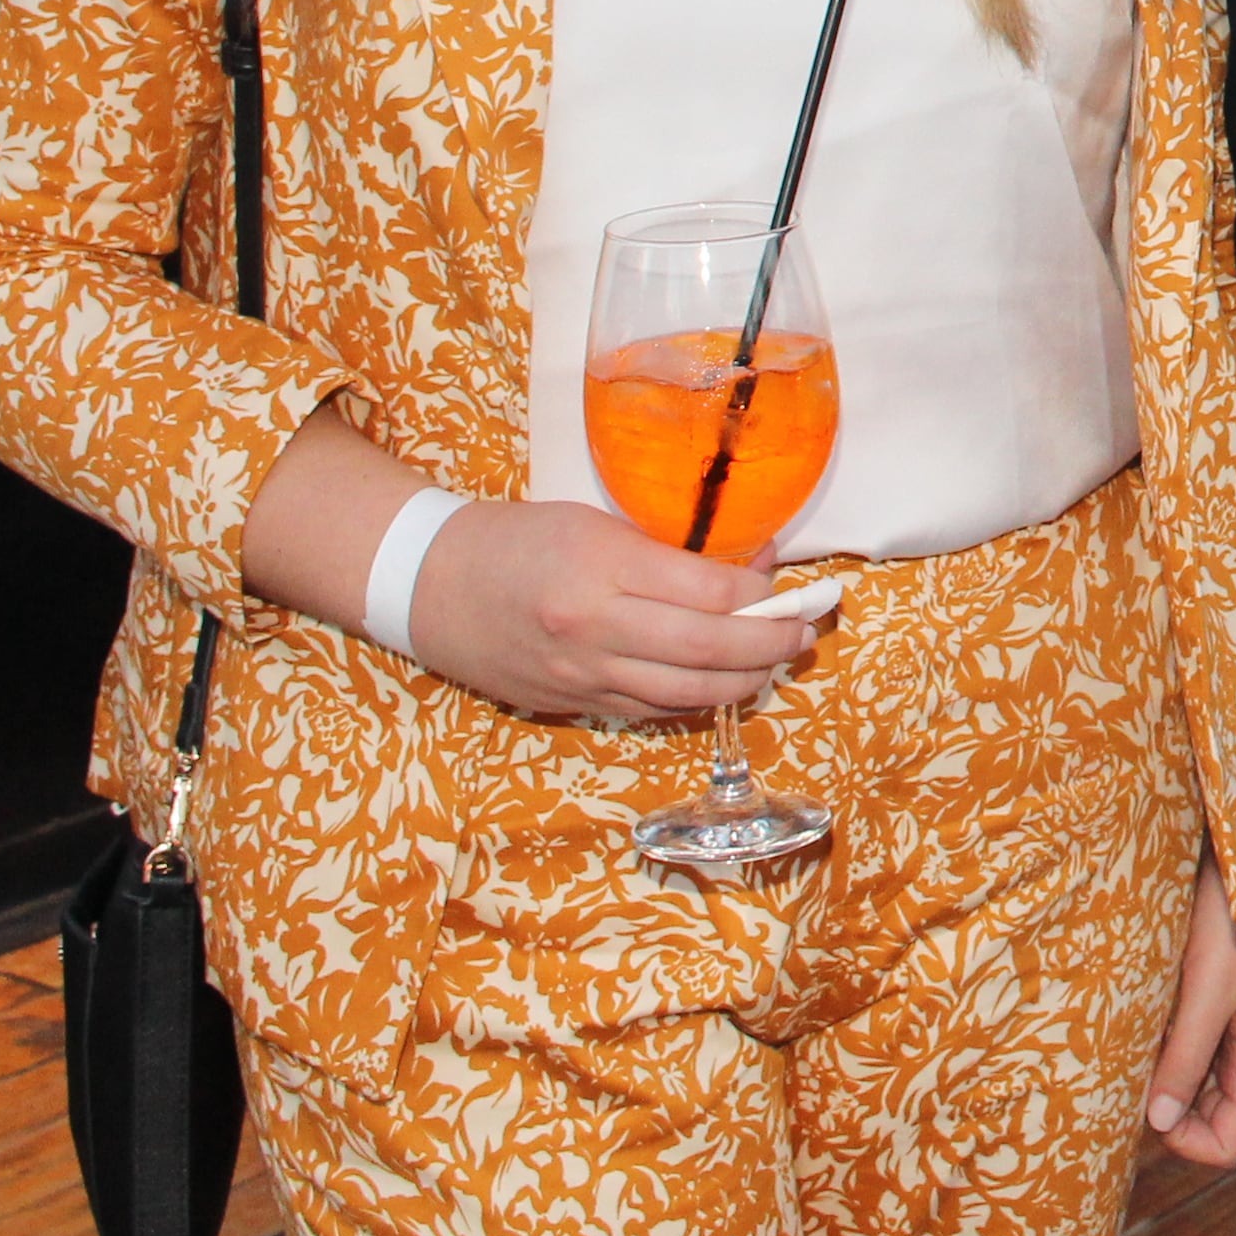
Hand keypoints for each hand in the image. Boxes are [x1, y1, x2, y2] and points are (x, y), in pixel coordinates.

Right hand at [240, 407, 804, 722]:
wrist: (430, 585)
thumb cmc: (518, 539)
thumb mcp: (595, 523)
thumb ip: (668, 555)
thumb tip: (747, 575)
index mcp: (602, 567)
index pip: (708, 593)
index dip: (763, 599)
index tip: (793, 591)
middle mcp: (595, 628)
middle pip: (707, 650)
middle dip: (770, 647)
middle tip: (805, 637)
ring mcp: (583, 675)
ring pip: (686, 693)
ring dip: (744, 683)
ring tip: (776, 666)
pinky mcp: (571, 705)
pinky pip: (650, 712)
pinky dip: (695, 702)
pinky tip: (721, 687)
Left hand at [1144, 723, 1235, 1169]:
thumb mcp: (1209, 991)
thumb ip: (1185, 1058)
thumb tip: (1158, 1125)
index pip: (1231, 1138)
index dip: (1189, 1143)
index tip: (1148, 1109)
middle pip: (1210, 1114)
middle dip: (1167, 1110)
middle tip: (1124, 1077)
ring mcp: (1231, 1017)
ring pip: (1193, 1076)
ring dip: (1159, 1072)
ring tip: (1123, 1044)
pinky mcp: (1212, 989)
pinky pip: (1184, 1038)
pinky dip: (1157, 1040)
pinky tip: (1132, 1013)